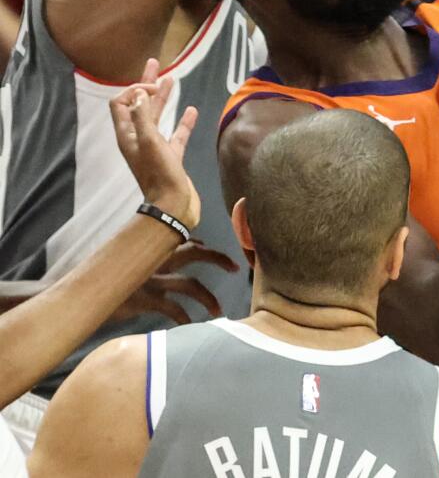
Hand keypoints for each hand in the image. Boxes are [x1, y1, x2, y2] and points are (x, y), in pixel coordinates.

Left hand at [109, 59, 200, 230]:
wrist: (173, 204)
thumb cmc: (159, 173)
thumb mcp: (148, 141)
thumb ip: (143, 116)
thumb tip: (140, 94)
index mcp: (127, 134)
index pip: (122, 102)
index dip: (134, 90)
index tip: (153, 88)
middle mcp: (138, 137)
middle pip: (139, 105)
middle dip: (146, 84)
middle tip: (155, 63)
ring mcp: (156, 146)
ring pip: (158, 115)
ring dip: (164, 97)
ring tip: (172, 79)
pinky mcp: (172, 154)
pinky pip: (177, 132)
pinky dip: (184, 120)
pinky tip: (192, 109)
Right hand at [110, 240, 238, 325]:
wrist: (77, 295)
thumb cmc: (102, 282)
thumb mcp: (124, 265)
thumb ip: (144, 262)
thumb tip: (161, 263)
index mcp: (149, 249)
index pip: (183, 239)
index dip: (201, 244)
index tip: (210, 249)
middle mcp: (153, 260)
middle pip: (194, 252)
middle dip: (217, 258)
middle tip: (235, 267)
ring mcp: (150, 280)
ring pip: (190, 284)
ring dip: (208, 297)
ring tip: (219, 310)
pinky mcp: (143, 299)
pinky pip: (173, 308)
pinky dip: (184, 317)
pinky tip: (191, 325)